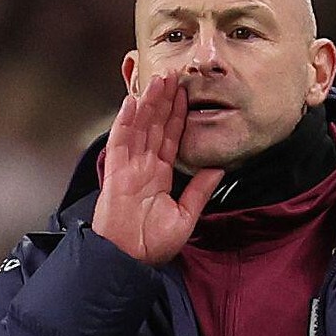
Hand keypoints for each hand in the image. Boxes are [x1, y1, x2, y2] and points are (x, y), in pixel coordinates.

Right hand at [92, 74, 224, 265]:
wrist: (129, 261)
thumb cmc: (152, 245)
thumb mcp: (185, 216)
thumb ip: (200, 191)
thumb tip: (220, 168)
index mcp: (160, 175)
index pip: (171, 138)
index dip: (178, 116)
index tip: (185, 94)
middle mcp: (143, 167)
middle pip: (155, 126)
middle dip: (164, 100)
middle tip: (172, 75)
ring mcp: (128, 168)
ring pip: (139, 128)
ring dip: (147, 103)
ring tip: (157, 80)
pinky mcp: (115, 173)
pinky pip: (120, 143)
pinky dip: (124, 122)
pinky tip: (131, 102)